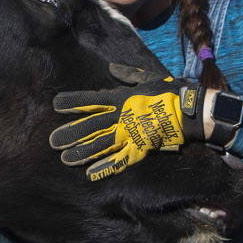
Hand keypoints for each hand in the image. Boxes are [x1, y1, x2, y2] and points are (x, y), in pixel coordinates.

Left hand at [50, 64, 205, 181]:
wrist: (190, 111)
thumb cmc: (169, 91)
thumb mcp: (147, 77)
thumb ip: (127, 75)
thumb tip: (112, 68)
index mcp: (121, 98)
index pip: (91, 100)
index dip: (73, 103)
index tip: (56, 105)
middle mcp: (121, 117)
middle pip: (90, 126)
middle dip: (71, 133)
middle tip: (53, 141)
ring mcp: (130, 135)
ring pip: (100, 145)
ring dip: (82, 152)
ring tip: (65, 159)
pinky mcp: (140, 149)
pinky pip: (119, 160)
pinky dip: (105, 168)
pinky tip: (90, 174)